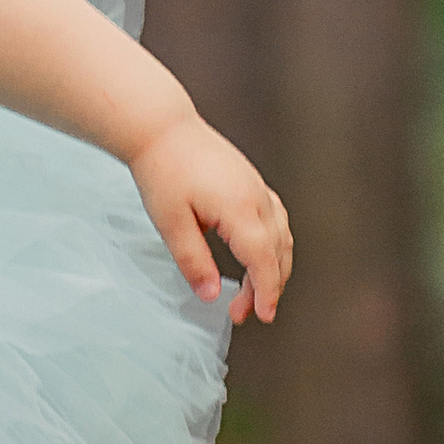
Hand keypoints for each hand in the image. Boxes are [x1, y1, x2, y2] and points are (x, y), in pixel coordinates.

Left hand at [130, 113, 291, 322]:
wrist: (162, 126)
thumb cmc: (162, 171)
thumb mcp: (170, 223)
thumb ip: (193, 261)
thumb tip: (211, 295)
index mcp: (239, 209)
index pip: (264, 261)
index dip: (266, 292)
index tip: (261, 317)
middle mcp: (257, 197)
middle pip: (277, 252)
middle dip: (267, 287)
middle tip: (242, 312)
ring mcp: (257, 186)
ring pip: (282, 236)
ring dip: (273, 267)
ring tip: (253, 291)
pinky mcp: (252, 181)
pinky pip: (276, 218)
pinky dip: (274, 244)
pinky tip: (260, 254)